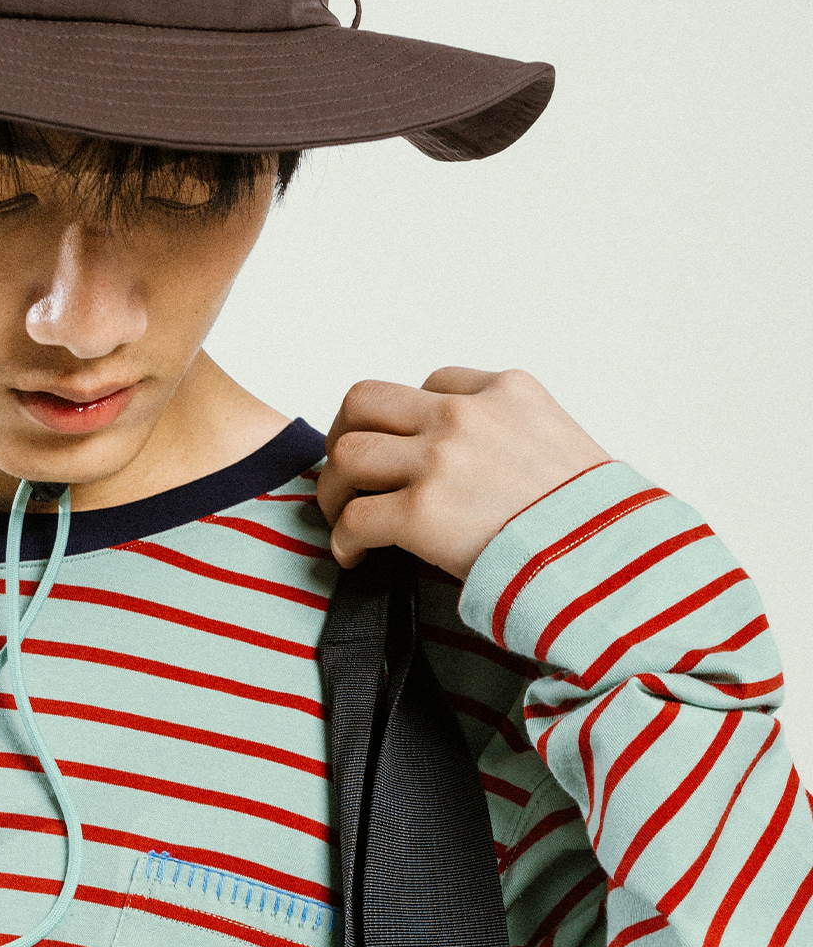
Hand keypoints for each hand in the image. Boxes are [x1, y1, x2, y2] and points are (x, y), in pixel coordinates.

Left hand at [317, 367, 610, 580]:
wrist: (612, 561)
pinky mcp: (422, 513)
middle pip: (365, 401)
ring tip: (344, 517)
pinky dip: (344, 539)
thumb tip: (483, 468)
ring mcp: (440, 461)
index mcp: (506, 391)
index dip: (410, 422)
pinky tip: (355, 556)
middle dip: (347, 435)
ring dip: (335, 488)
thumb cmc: (597, 521)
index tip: (407, 455)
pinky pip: (355, 517)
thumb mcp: (564, 447)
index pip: (432, 385)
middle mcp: (466, 415)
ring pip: (348, 453)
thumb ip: (515, 438)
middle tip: (350, 475)